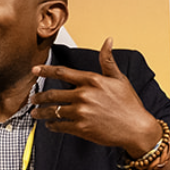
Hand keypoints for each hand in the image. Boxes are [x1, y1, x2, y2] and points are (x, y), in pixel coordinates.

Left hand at [29, 38, 161, 154]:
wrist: (137, 128)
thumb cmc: (129, 104)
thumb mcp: (119, 79)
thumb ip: (107, 61)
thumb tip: (107, 41)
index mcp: (92, 80)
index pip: (62, 72)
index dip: (45, 70)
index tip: (34, 70)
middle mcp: (84, 95)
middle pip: (52, 93)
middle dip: (39, 96)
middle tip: (32, 98)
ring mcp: (81, 112)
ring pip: (53, 110)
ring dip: (40, 112)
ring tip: (35, 113)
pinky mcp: (81, 128)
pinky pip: (59, 125)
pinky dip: (51, 125)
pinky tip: (50, 124)